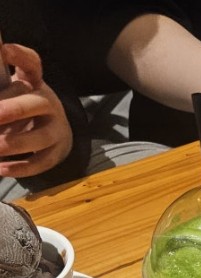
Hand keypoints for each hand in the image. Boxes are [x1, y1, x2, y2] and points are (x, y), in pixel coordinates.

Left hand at [0, 44, 72, 177]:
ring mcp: (56, 131)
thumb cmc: (25, 106)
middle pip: (35, 104)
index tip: (4, 49)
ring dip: (13, 143)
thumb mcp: (15, 86)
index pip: (32, 64)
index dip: (18, 56)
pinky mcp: (56, 154)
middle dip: (12, 109)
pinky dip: (20, 168)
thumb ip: (1, 72)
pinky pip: (40, 163)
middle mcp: (49, 104)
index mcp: (35, 83)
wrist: (56, 132)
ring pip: (40, 138)